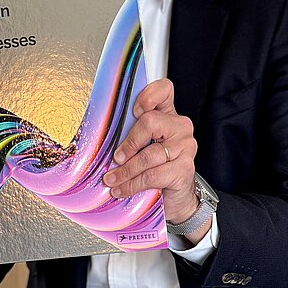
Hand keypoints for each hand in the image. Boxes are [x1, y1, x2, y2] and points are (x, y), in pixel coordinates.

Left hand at [103, 79, 201, 229]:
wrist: (176, 198)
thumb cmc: (155, 166)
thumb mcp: (142, 146)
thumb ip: (129, 133)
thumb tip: (101, 135)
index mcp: (168, 114)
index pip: (164, 90)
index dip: (149, 95)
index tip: (134, 110)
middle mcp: (180, 126)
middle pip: (150, 122)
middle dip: (129, 142)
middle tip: (115, 158)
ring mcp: (185, 147)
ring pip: (149, 155)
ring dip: (125, 170)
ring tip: (111, 180)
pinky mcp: (184, 169)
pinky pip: (152, 175)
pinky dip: (133, 184)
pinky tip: (122, 190)